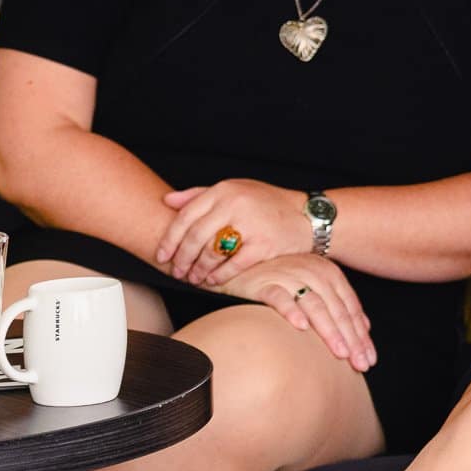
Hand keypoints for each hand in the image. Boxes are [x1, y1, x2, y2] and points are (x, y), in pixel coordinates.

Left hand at [157, 179, 313, 285]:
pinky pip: (232, 265)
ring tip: (192, 278)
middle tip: (176, 271)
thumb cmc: (268, 203)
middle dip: (181, 258)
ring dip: (198, 270)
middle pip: (195, 237)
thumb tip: (167, 200)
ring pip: (211, 252)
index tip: (162, 255)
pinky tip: (212, 281)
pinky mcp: (263, 244)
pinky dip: (219, 276)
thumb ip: (201, 194)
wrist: (308, 216)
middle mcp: (235, 204)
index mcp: (225, 190)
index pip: (186, 216)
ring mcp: (250, 224)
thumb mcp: (236, 190)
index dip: (169, 239)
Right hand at [210, 254, 375, 371]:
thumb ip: (337, 305)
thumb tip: (364, 329)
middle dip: (351, 339)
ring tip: (340, 352)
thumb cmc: (278, 280)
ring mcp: (287, 275)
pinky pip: (279, 297)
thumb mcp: (312, 289)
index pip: (350, 308)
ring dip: (329, 330)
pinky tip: (300, 327)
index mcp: (328, 274)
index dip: (361, 335)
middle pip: (336, 309)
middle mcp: (311, 272)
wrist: (239, 266)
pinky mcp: (263, 282)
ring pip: (314, 304)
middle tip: (359, 364)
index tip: (369, 360)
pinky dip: (291, 310)